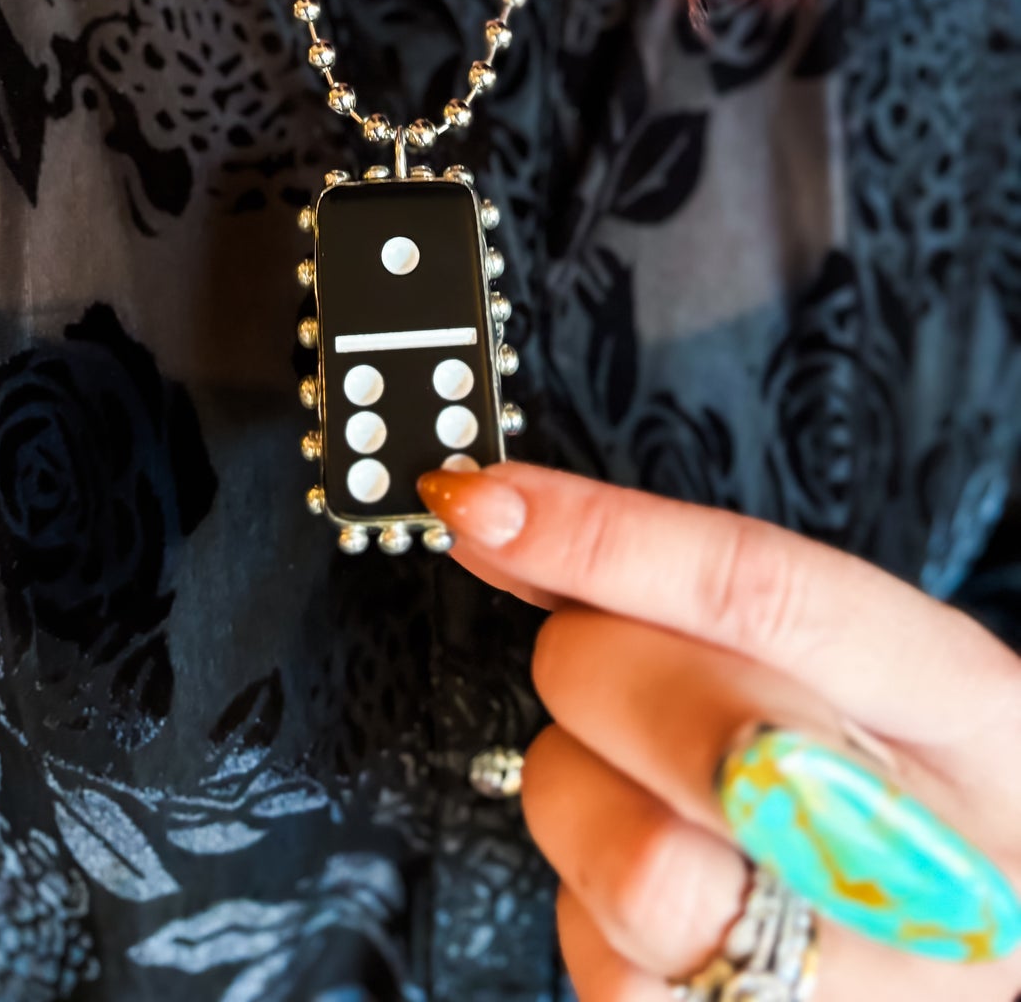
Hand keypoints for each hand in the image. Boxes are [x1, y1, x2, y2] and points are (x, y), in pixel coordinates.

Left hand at [416, 461, 1020, 1000]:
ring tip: (637, 783)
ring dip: (584, 796)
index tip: (489, 506)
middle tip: (602, 663)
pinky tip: (662, 884)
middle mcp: (928, 864)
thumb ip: (710, 595)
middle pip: (693, 738)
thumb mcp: (876, 662)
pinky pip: (607, 969)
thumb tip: (510, 524)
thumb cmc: (911, 786)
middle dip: (597, 674)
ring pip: (636, 869)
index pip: (768, 598)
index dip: (608, 543)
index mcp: (966, 710)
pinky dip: (592, 907)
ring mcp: (852, 990)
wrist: (987, 945)